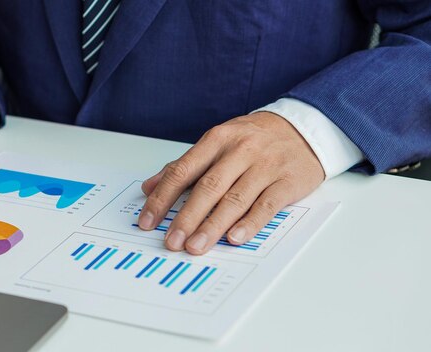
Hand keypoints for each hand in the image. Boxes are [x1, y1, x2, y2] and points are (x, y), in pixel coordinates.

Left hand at [138, 112, 324, 254]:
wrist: (303, 129)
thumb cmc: (254, 139)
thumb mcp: (217, 143)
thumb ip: (184, 166)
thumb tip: (149, 188)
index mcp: (217, 140)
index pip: (183, 171)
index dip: (163, 198)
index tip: (148, 221)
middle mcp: (239, 151)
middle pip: (208, 187)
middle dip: (187, 217)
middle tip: (172, 241)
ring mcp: (265, 166)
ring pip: (235, 199)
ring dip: (213, 226)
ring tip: (196, 246)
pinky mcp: (287, 182)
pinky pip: (266, 205)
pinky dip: (249, 223)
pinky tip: (234, 238)